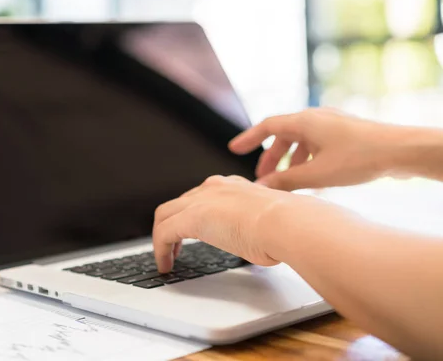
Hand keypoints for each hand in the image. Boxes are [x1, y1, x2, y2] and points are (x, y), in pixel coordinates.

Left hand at [152, 175, 295, 272]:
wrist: (288, 224)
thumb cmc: (289, 226)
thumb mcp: (271, 223)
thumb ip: (259, 227)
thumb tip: (262, 244)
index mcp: (234, 186)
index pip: (203, 195)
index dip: (193, 213)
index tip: (193, 229)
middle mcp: (215, 187)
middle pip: (180, 202)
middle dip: (173, 222)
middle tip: (174, 244)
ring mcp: (202, 200)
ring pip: (166, 214)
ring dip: (162, 236)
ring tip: (167, 257)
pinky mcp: (191, 217)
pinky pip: (164, 232)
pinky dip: (160, 249)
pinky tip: (166, 264)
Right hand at [229, 108, 407, 190]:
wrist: (401, 152)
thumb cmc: (360, 158)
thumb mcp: (316, 174)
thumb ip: (285, 180)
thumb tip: (262, 186)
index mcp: (305, 121)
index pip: (267, 126)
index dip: (249, 138)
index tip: (234, 149)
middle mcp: (316, 118)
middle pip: (284, 136)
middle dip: (271, 157)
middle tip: (262, 177)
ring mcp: (332, 125)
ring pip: (302, 142)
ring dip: (291, 162)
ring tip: (288, 183)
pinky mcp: (345, 135)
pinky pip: (317, 146)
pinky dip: (308, 161)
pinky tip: (313, 182)